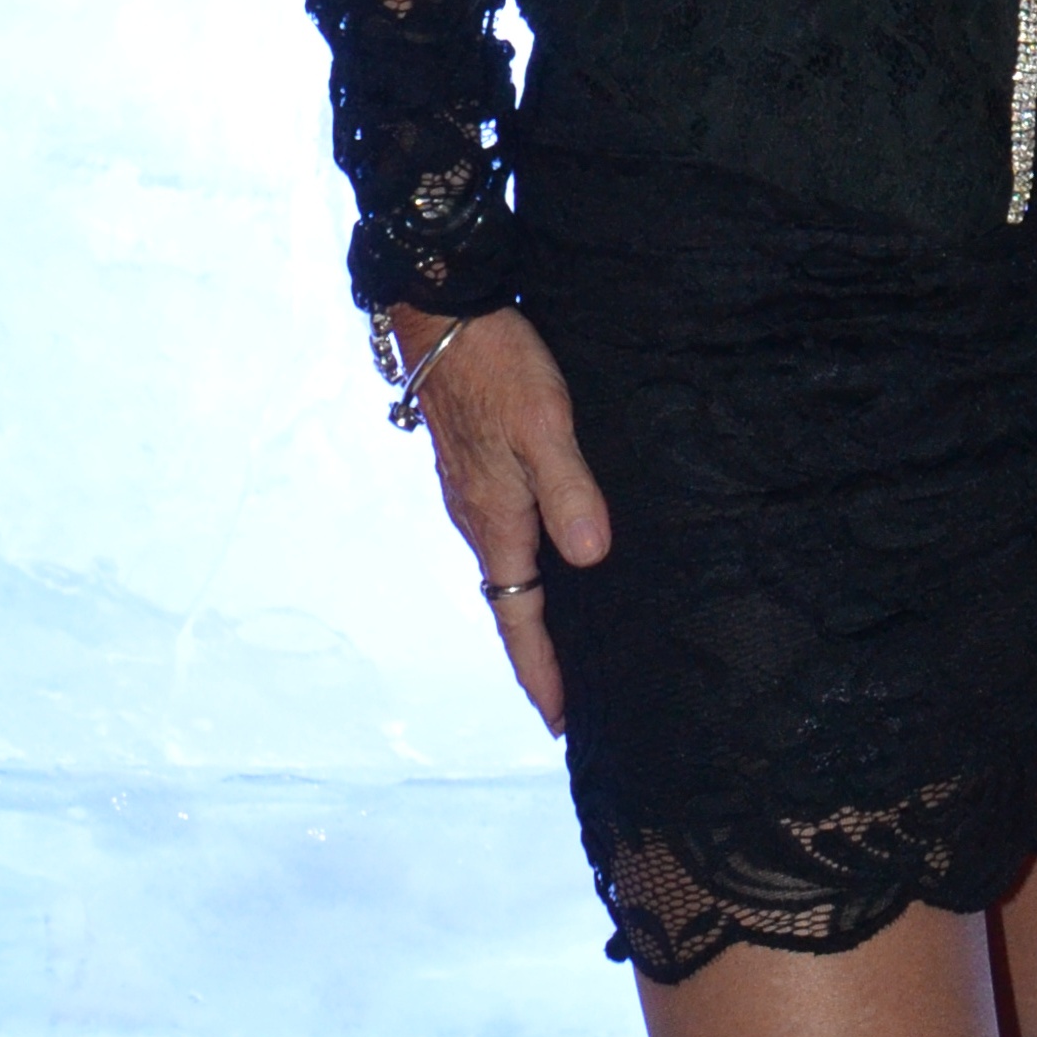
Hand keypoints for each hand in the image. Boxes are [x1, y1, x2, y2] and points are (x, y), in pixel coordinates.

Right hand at [397, 309, 610, 727]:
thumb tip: (591, 559)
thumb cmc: (499, 367)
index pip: (518, 618)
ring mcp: (473, 493)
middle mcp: (478, 519)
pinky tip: (552, 555)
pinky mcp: (476, 466)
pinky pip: (505, 536)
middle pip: (510, 604)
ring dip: (532, 611)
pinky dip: (528, 566)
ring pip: (506, 569)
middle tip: (573, 697)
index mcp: (495, 522)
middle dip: (538, 654)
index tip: (562, 720)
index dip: (541, 671)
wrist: (444, 316)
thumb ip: (569, 491)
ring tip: (568, 638)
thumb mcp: (545, 425)